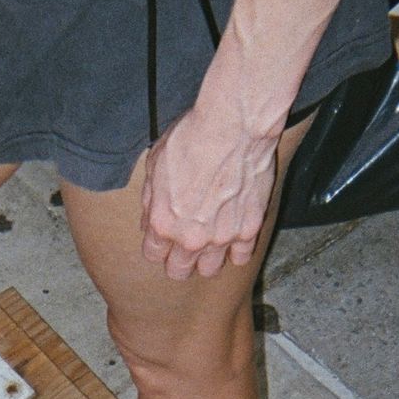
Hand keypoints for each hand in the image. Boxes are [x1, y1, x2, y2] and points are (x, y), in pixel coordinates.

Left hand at [140, 98, 279, 280]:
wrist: (234, 128)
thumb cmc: (192, 139)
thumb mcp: (155, 166)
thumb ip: (151, 201)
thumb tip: (149, 221)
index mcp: (163, 223)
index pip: (153, 255)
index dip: (157, 246)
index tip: (163, 238)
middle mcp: (190, 238)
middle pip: (179, 270)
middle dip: (178, 261)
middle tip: (184, 246)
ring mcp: (221, 237)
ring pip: (210, 270)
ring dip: (207, 260)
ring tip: (209, 243)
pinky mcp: (249, 229)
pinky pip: (241, 257)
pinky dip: (237, 250)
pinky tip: (233, 236)